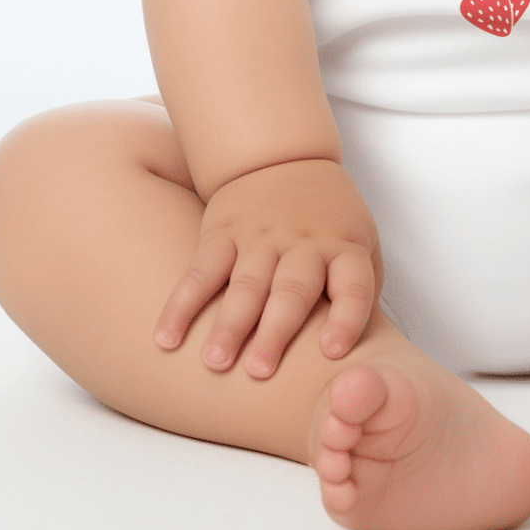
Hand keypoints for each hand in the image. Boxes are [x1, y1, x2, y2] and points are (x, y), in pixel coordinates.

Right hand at [152, 157, 381, 377]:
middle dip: (275, 332)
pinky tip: (167, 338)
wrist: (281, 157)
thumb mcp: (361, 240)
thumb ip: (362, 289)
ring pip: (244, 285)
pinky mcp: (222, 234)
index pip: (353, 285)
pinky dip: (181, 305)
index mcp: (343, 247)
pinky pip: (200, 271)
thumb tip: (359, 349)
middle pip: (292, 290)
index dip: (346, 318)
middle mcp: (303, 244)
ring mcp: (260, 238)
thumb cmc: (327, 217)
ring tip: (215, 362)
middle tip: (259, 371)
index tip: (334, 351)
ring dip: (229, 325)